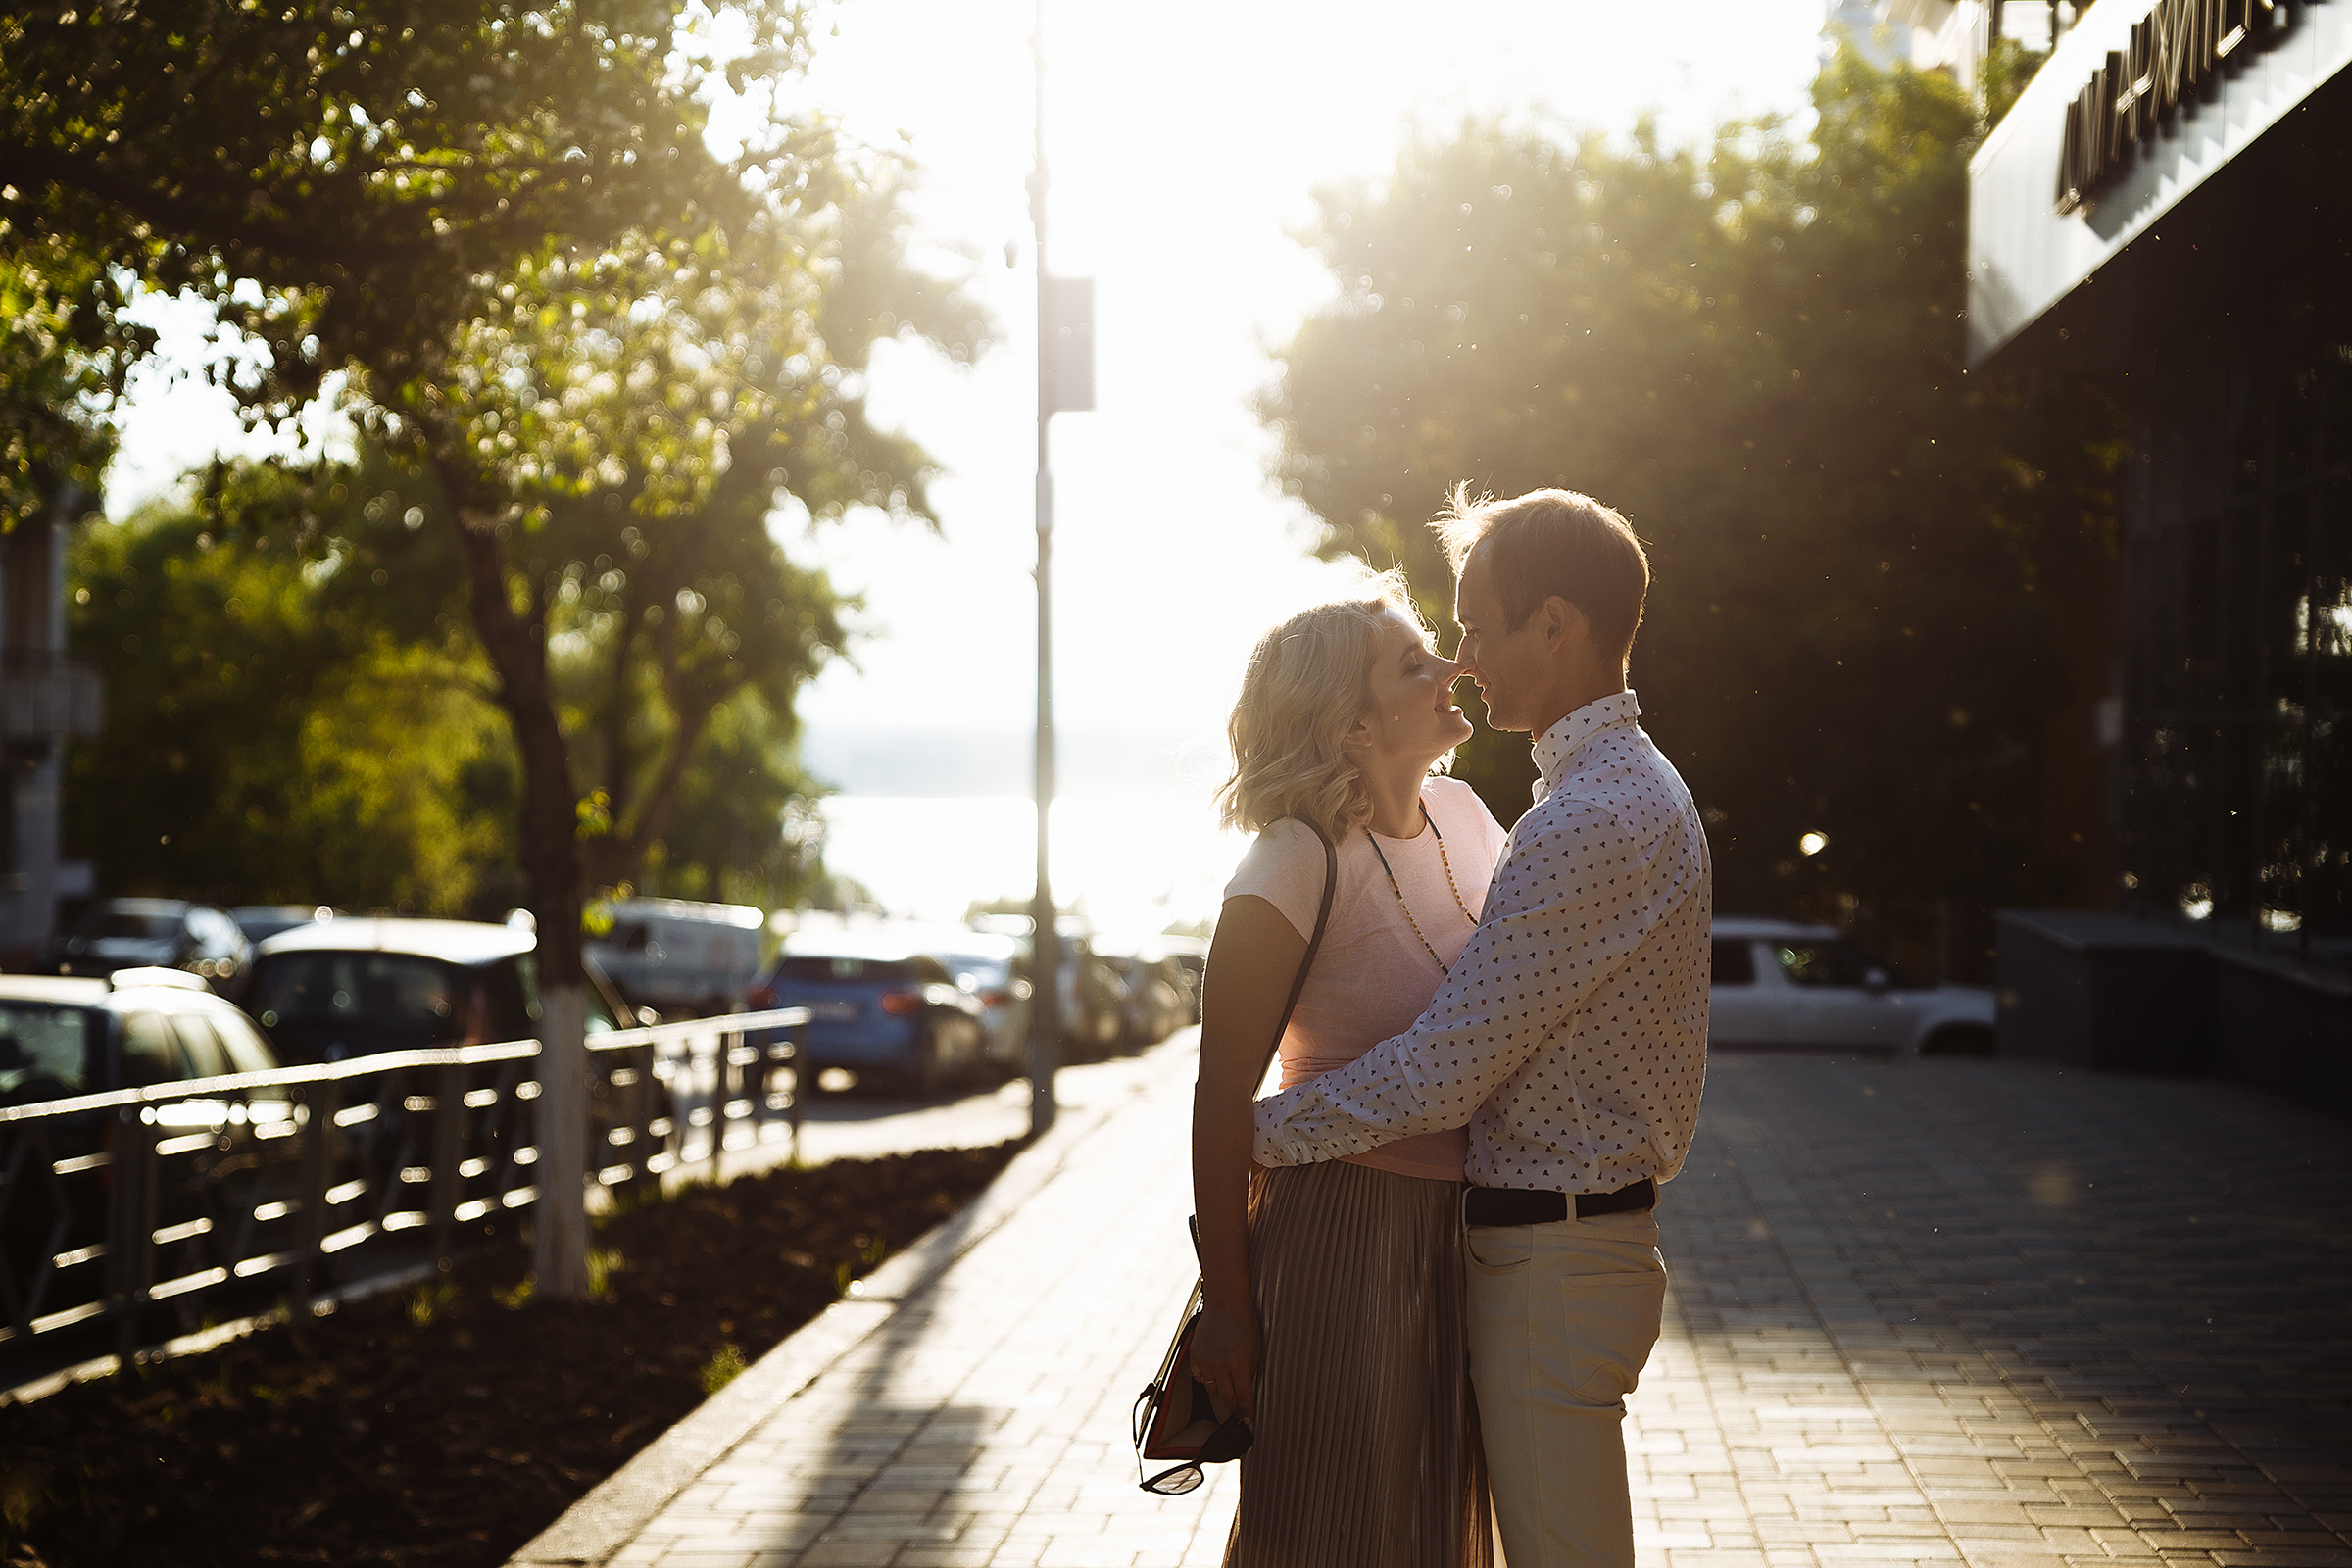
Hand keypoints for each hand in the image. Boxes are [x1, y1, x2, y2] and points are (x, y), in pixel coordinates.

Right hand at [1187, 1301, 1260, 1421]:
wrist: (1226, 1302)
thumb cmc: (1245, 1324)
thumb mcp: (1256, 1350)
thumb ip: (1251, 1372)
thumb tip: (1249, 1393)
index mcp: (1240, 1364)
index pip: (1243, 1397)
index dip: (1248, 1410)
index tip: (1250, 1418)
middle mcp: (1221, 1365)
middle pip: (1226, 1398)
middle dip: (1235, 1408)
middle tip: (1240, 1413)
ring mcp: (1206, 1360)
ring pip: (1212, 1390)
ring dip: (1221, 1393)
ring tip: (1228, 1391)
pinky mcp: (1195, 1355)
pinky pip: (1200, 1377)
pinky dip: (1207, 1379)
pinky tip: (1214, 1375)